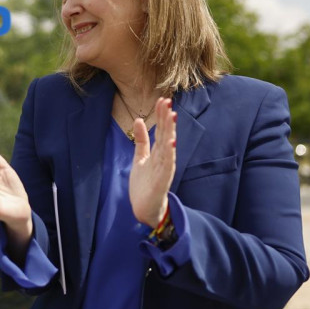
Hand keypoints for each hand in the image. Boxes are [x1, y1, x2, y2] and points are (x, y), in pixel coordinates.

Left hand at [129, 97, 177, 225]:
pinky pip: (167, 165)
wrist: (145, 208)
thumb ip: (141, 140)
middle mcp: (163, 158)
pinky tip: (171, 142)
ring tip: (171, 116)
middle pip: (165, 134)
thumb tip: (138, 120)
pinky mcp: (163, 180)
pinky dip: (169, 153)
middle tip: (167, 101)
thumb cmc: (145, 183)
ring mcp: (164, 168)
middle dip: (166, 118)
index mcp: (158, 152)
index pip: (160, 130)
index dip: (161, 116)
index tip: (162, 100)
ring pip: (168, 146)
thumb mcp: (140, 157)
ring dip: (170, 131)